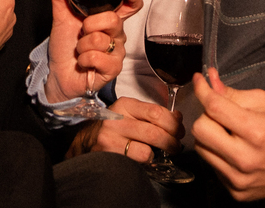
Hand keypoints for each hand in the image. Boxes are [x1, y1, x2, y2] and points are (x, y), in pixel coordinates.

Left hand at [44, 0, 142, 101]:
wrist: (58, 73)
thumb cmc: (64, 46)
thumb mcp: (61, 17)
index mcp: (107, 18)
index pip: (130, 5)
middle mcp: (116, 34)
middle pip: (114, 19)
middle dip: (90, 25)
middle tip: (81, 32)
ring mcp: (117, 51)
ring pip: (102, 40)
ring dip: (83, 46)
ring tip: (80, 50)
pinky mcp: (113, 69)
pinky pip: (100, 58)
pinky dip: (85, 59)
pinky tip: (83, 62)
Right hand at [66, 97, 183, 162]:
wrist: (85, 141)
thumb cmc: (113, 128)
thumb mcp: (130, 114)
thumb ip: (153, 114)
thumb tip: (178, 117)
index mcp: (125, 104)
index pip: (157, 112)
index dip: (174, 123)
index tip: (179, 130)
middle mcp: (117, 118)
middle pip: (156, 130)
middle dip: (172, 140)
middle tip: (175, 145)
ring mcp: (112, 136)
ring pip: (150, 146)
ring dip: (162, 151)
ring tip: (163, 152)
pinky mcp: (110, 152)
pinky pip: (140, 158)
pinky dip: (148, 160)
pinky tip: (145, 158)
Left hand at [191, 68, 264, 199]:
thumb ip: (233, 93)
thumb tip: (208, 81)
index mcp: (258, 133)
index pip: (214, 108)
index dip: (203, 90)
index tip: (200, 80)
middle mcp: (246, 160)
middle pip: (200, 130)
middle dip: (206, 115)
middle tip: (220, 112)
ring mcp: (240, 180)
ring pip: (201, 149)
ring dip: (210, 135)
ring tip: (230, 132)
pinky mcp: (237, 192)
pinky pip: (212, 166)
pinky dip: (218, 153)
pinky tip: (235, 149)